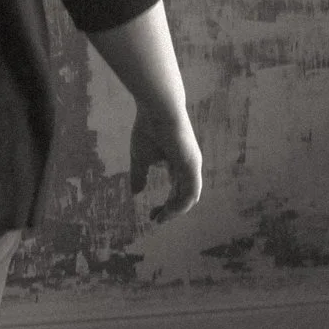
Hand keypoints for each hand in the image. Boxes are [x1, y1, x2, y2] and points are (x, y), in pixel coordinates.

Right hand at [130, 105, 202, 223]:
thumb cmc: (149, 128)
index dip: (166, 205)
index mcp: (178, 163)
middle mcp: (188, 165)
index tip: (152, 216)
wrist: (157, 108)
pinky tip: (169, 211)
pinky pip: (191, 190)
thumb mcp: (140, 157)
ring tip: (162, 218)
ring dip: (176, 210)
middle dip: (171, 211)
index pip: (176, 190)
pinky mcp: (192, 163)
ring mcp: (192, 164)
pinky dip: (181, 203)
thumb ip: (139, 175)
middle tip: (156, 220)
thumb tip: (136, 193)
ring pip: (190, 196)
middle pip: (184, 196)